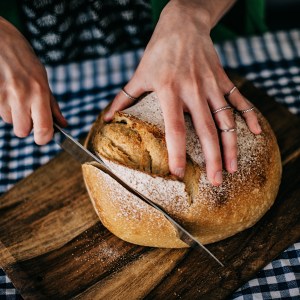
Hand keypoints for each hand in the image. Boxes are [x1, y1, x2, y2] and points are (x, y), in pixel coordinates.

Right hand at [0, 17, 66, 144]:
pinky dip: (3, 107)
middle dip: (26, 126)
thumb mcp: (43, 80)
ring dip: (13, 114)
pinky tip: (5, 92)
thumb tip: (63, 125)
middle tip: (27, 112)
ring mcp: (3, 96)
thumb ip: (52, 105)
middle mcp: (21, 96)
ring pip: (9, 121)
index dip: (44, 138)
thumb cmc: (24, 60)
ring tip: (14, 95)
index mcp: (39, 93)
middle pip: (22, 132)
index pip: (43, 129)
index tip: (44, 137)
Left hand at [104, 0, 260, 184]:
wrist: (183, 24)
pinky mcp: (223, 79)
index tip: (178, 173)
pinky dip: (249, 115)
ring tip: (232, 168)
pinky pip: (239, 99)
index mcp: (170, 91)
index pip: (175, 129)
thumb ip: (124, 98)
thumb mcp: (139, 74)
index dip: (177, 153)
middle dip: (212, 159)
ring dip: (231, 145)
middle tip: (215, 182)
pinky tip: (256, 132)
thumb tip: (107, 118)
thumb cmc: (158, 51)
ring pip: (226, 120)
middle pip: (206, 130)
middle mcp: (194, 91)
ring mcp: (212, 85)